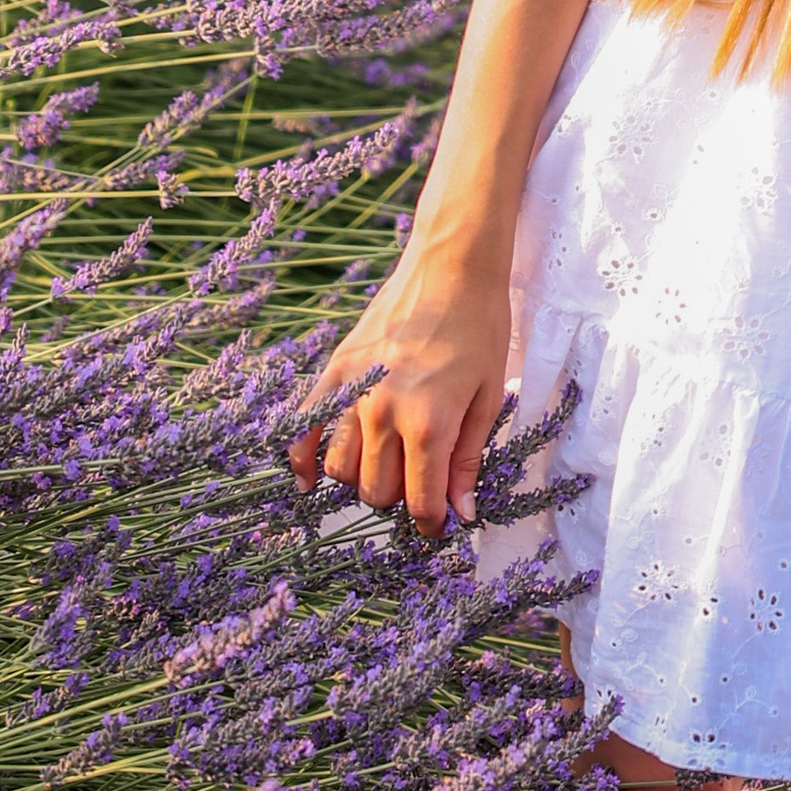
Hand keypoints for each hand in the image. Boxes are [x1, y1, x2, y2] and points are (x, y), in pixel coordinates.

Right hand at [286, 238, 513, 535]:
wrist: (452, 263)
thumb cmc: (481, 326)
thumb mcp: (488, 395)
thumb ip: (469, 459)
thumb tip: (461, 514)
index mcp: (428, 424)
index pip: (420, 503)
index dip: (431, 525)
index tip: (437, 528)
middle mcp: (384, 415)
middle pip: (377, 493)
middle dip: (400, 500)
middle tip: (419, 482)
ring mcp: (353, 392)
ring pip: (341, 471)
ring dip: (362, 479)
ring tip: (386, 465)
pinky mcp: (335, 371)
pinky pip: (304, 428)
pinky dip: (302, 460)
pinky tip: (309, 478)